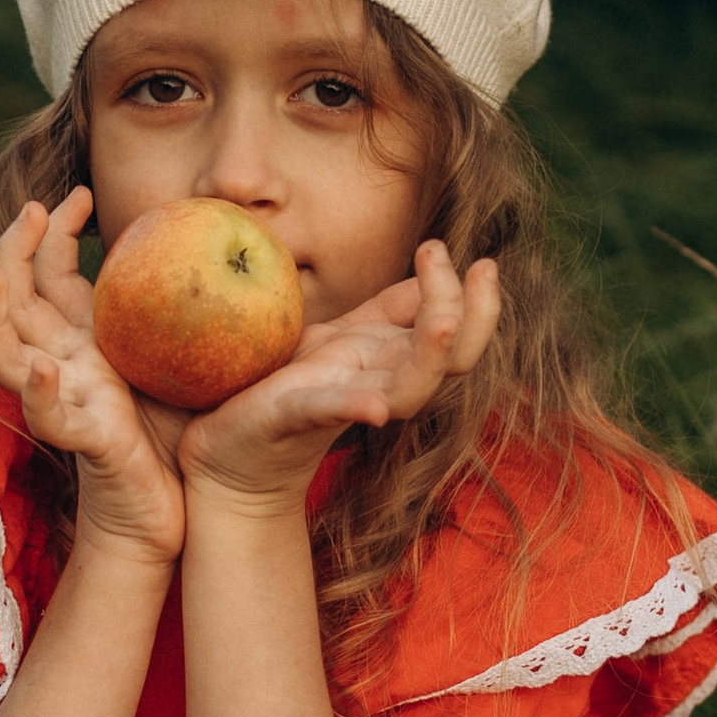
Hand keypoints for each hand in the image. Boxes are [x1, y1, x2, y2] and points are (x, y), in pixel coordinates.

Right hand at [0, 190, 186, 562]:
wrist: (174, 513)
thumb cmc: (180, 437)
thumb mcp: (183, 357)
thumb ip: (189, 311)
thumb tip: (244, 251)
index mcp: (84, 342)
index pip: (51, 276)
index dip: (53, 232)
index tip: (78, 191)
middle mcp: (63, 365)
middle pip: (13, 301)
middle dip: (11, 251)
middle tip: (31, 208)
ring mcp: (65, 402)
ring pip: (4, 354)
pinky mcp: (83, 440)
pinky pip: (49, 417)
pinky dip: (37, 392)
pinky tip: (41, 368)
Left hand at [176, 240, 501, 509]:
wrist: (233, 459)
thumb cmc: (284, 389)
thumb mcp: (340, 336)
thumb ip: (389, 310)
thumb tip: (435, 261)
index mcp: (387, 358)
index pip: (448, 327)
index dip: (468, 295)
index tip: (473, 256)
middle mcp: (376, 382)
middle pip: (448, 358)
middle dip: (470, 313)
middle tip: (483, 266)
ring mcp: (338, 402)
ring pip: (407, 390)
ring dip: (431, 356)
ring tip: (444, 321)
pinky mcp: (291, 418)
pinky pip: (325, 410)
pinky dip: (351, 407)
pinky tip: (373, 408)